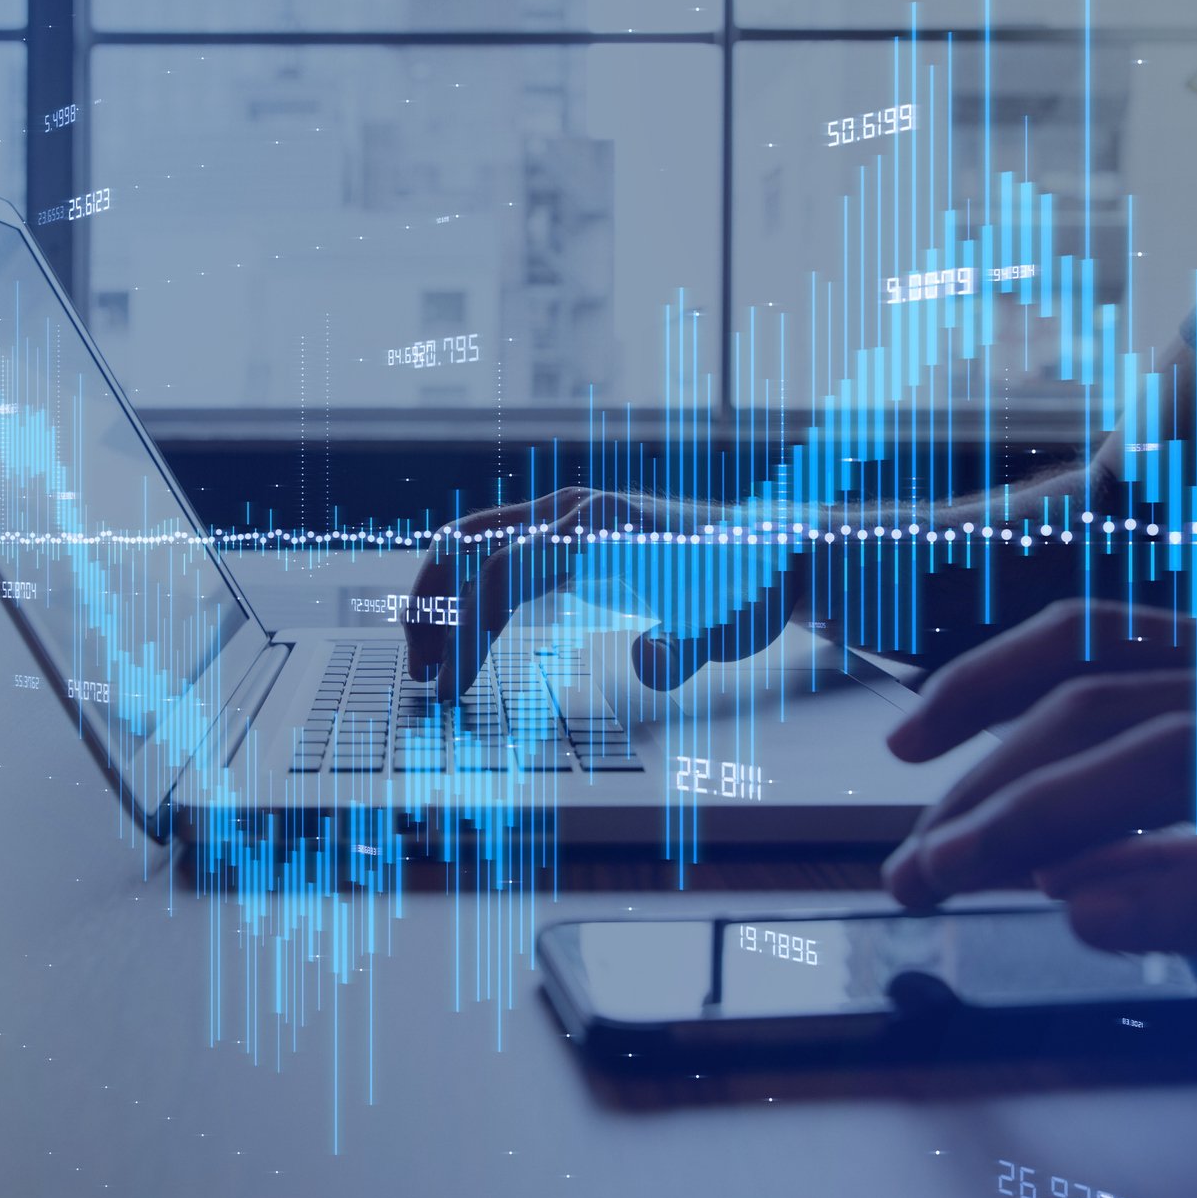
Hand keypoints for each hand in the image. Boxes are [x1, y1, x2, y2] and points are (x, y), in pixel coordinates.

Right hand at [401, 488, 809, 697]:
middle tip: (422, 675)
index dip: (469, 629)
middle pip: (467, 544)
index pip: (504, 569)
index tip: (452, 686)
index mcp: (599, 525)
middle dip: (432, 607)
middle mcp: (572, 511)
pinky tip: (465, 647)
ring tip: (431, 666)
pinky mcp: (566, 541)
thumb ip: (686, 647)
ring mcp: (565, 521)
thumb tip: (648, 660)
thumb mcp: (727, 624)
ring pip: (472, 547)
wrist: (774, 556)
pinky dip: (468, 600)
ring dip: (441, 601)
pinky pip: (496, 561)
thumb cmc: (748, 589)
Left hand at [880, 598, 1196, 951]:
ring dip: (1032, 817)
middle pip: (1099, 707)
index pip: (1097, 636)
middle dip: (982, 788)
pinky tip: (1092, 922)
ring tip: (945, 876)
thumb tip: (1054, 883)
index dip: (983, 681)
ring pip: (1163, 755)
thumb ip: (1189, 839)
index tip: (902, 745)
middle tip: (908, 870)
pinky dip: (1176, 892)